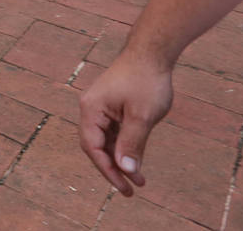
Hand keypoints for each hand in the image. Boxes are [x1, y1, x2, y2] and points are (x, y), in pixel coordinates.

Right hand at [77, 51, 173, 195]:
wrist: (151, 53)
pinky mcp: (112, 106)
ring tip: (139, 179)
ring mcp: (101, 107)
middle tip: (131, 189)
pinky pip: (113, 132)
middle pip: (96, 146)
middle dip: (113, 169)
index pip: (93, 147)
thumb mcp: (142, 116)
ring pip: (106, 141)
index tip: (125, 187)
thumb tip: (126, 170)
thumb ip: (133, 144)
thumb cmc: (146, 81)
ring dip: (121, 159)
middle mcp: (91, 109)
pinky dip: (124, 147)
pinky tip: (136, 158)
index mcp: (91, 110)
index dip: (108, 170)